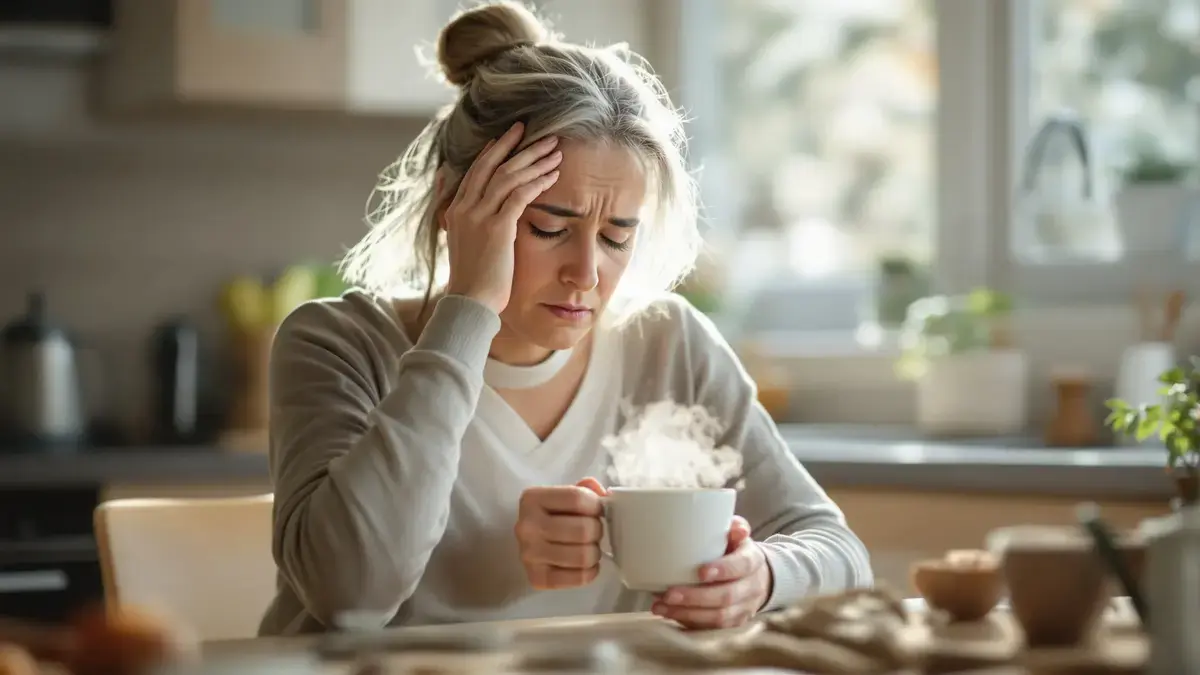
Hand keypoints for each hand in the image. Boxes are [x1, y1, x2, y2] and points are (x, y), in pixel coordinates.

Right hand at [443, 121, 562, 313]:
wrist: (469, 302)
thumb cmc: (472, 279)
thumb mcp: (460, 243)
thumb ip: (459, 219)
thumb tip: (449, 201)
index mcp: (456, 210)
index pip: (476, 171)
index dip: (495, 151)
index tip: (511, 137)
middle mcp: (465, 208)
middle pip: (492, 165)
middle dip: (516, 146)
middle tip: (538, 133)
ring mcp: (479, 216)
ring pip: (509, 176)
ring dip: (534, 161)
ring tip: (556, 151)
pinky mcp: (497, 228)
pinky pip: (519, 196)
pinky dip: (538, 183)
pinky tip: (554, 176)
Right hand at [515, 478, 607, 589]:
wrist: (531, 544)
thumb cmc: (552, 517)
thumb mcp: (564, 496)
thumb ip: (586, 490)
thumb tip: (606, 495)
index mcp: (533, 499)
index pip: (578, 498)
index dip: (596, 505)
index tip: (597, 511)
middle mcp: (527, 526)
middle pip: (584, 529)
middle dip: (597, 531)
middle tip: (594, 532)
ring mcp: (529, 554)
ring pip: (583, 555)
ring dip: (594, 552)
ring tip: (590, 548)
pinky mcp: (537, 578)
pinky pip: (579, 577)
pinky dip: (590, 572)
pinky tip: (586, 565)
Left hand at [651, 516, 772, 628]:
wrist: (757, 577)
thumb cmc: (737, 552)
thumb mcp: (737, 537)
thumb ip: (734, 528)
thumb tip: (735, 526)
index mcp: (753, 561)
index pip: (741, 566)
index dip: (723, 570)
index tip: (700, 572)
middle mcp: (752, 587)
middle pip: (726, 597)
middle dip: (696, 597)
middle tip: (669, 594)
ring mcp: (744, 608)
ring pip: (718, 618)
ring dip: (687, 613)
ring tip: (660, 607)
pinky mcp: (733, 623)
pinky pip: (712, 628)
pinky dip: (688, 622)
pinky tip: (668, 614)